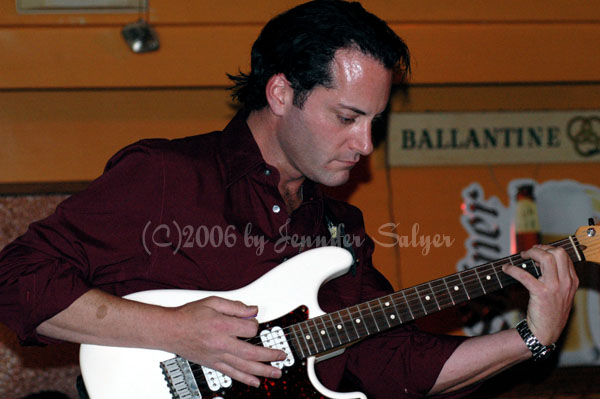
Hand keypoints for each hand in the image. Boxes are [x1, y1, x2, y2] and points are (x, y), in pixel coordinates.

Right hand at [167, 296, 285, 386]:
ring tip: (276, 373)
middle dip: (270, 355)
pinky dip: (245, 379)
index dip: (255, 323)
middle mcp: (221, 344)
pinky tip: (256, 383)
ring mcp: (217, 356)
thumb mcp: (213, 302)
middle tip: (282, 356)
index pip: (250, 328)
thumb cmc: (189, 315)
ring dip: (263, 371)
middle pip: (252, 352)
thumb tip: (253, 310)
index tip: (252, 321)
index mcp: (222, 326)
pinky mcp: (213, 364)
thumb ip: (235, 306)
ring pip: (244, 366)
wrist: (170, 330)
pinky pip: (232, 374)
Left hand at [502, 244, 577, 345]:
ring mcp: (554, 288)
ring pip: (546, 258)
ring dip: (530, 253)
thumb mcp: (561, 293)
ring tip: (521, 256)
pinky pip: (524, 275)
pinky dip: (513, 269)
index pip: (564, 255)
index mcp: (572, 281)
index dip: (549, 249)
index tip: (537, 251)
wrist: (545, 331)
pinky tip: (506, 269)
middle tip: (529, 252)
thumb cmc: (550, 311)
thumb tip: (539, 259)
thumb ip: (556, 277)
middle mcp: (566, 283)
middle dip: (541, 248)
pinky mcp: (541, 293)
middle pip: (557, 253)